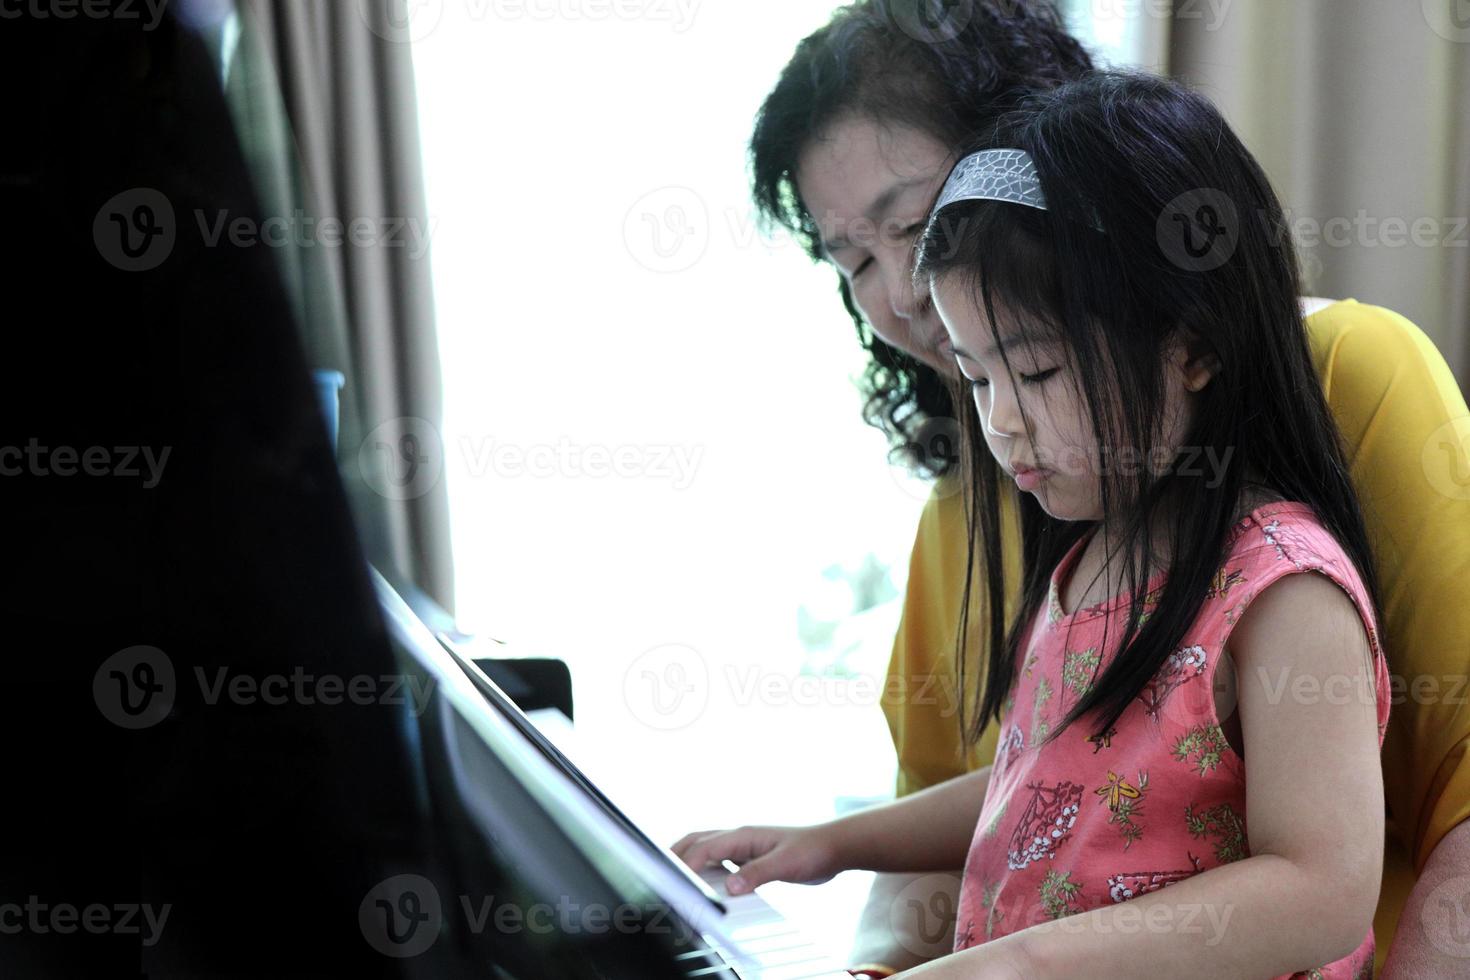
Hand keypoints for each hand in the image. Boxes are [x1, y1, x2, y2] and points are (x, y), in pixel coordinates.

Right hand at [671, 823, 841, 894]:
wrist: (833, 847)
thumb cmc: (812, 850)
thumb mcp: (785, 865)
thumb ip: (757, 874)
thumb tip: (731, 886)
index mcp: (743, 836)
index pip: (704, 849)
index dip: (686, 865)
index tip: (673, 881)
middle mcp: (740, 838)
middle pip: (698, 841)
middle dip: (676, 853)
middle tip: (658, 869)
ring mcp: (745, 846)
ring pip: (708, 848)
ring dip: (689, 857)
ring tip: (673, 873)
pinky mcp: (752, 857)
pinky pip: (721, 859)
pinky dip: (707, 867)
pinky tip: (707, 880)